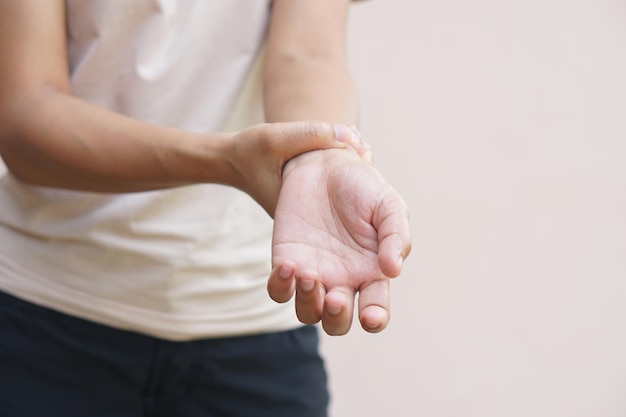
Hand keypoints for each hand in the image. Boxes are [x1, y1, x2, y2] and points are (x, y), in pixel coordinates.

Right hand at [225, 121, 366, 215]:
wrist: (230, 159)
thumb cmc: (249, 150)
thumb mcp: (277, 137)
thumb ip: (311, 134)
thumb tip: (347, 133)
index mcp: (299, 210)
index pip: (339, 195)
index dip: (355, 170)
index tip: (364, 148)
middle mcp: (304, 214)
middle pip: (341, 193)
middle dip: (354, 167)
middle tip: (365, 145)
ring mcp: (304, 206)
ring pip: (334, 185)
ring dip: (344, 162)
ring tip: (357, 143)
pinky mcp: (304, 195)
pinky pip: (326, 179)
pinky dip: (332, 162)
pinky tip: (342, 145)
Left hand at [267, 149, 410, 334]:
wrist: (324, 164)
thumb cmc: (362, 187)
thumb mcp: (388, 205)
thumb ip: (396, 236)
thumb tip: (393, 271)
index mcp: (372, 273)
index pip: (376, 309)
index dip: (375, 319)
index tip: (371, 316)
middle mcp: (343, 281)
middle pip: (338, 321)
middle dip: (337, 318)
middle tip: (335, 298)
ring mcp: (313, 274)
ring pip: (308, 313)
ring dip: (308, 303)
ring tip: (309, 275)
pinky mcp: (286, 261)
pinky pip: (279, 290)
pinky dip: (281, 286)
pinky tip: (288, 266)